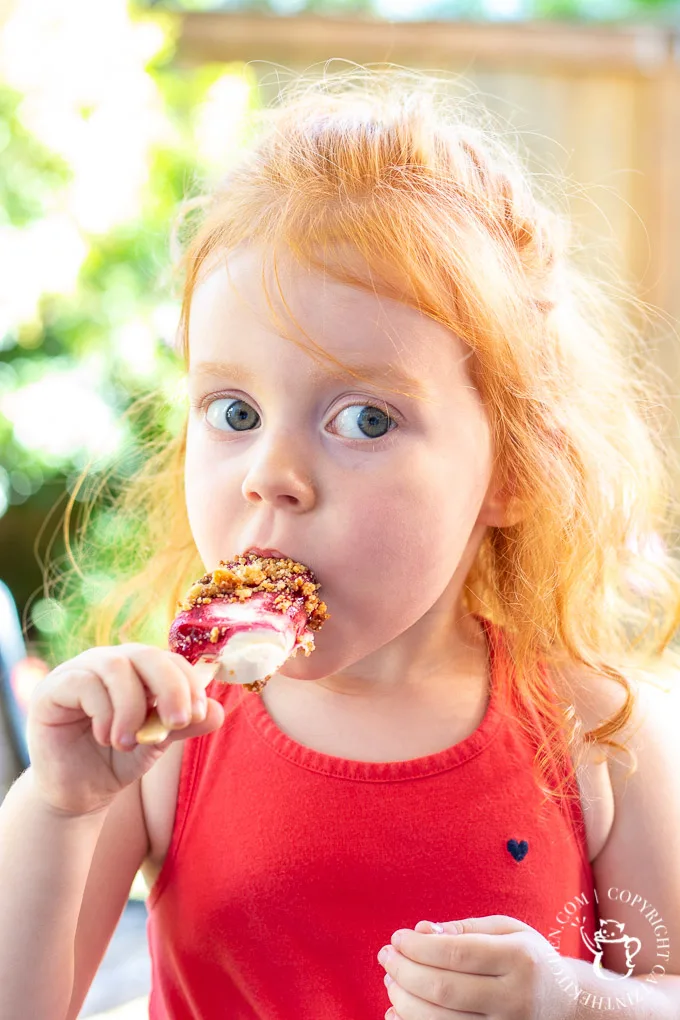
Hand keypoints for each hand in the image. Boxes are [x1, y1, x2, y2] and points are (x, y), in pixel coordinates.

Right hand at [27, 643, 223, 816]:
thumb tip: (218, 711)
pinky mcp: (53, 688)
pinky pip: (84, 683)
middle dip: (170, 687)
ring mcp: (79, 670)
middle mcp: (110, 662)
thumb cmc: (117, 760)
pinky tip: (105, 738)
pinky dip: (103, 712)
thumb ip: (183, 725)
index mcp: (139, 669)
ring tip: (130, 743)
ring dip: (131, 707)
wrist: (77, 793)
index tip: (197, 715)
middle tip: (176, 723)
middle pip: (146, 654)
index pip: (170, 660)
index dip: (188, 683)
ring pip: (116, 667)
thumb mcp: (157, 743)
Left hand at [377, 914, 578, 1019]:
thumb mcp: (507, 930)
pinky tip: (398, 1011)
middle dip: (405, 972)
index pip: (457, 954)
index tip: (397, 938)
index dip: (419, 947)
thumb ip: (463, 929)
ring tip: (390, 981)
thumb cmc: (529, 959)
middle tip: (385, 957)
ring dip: (405, 1001)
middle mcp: (514, 999)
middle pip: (444, 990)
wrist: (568, 1006)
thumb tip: (420, 931)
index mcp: (519, 959)